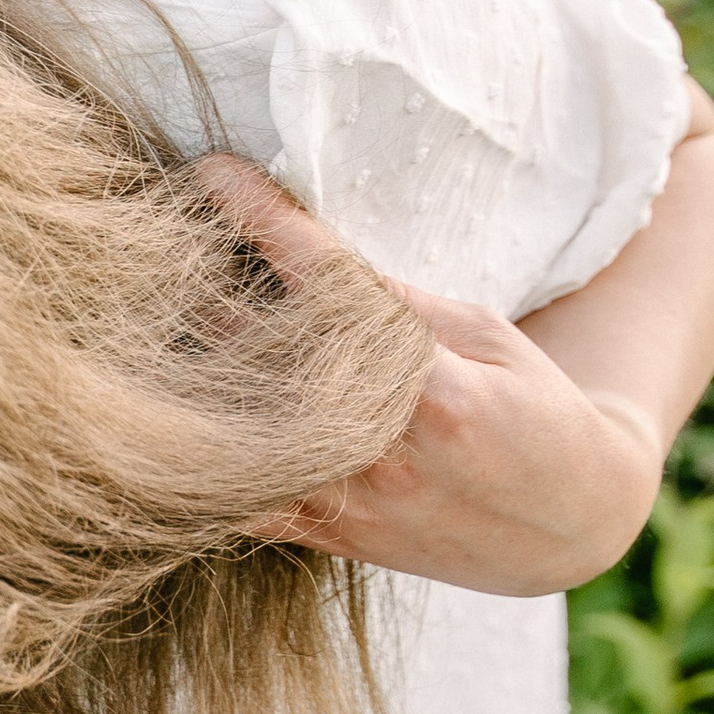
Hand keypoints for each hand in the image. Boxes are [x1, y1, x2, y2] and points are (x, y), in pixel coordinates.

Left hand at [196, 160, 667, 596]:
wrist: (567, 526)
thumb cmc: (531, 409)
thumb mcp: (487, 336)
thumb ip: (398, 303)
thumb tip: (306, 250)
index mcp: (435, 385)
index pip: (333, 286)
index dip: (266, 223)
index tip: (215, 175)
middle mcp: (384, 448)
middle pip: (268, 358)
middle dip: (208, 294)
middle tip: (157, 241)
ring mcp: (352, 502)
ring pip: (241, 433)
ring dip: (190, 372)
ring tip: (146, 316)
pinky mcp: (330, 538)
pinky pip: (241, 503)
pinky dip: (195, 459)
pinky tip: (161, 409)